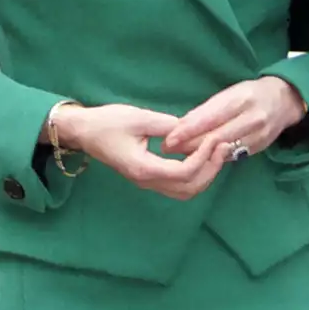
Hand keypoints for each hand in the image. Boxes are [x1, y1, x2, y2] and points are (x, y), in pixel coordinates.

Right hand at [61, 102, 228, 200]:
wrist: (84, 132)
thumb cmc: (107, 122)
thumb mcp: (139, 118)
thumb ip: (169, 125)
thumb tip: (194, 130)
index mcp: (144, 168)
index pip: (183, 172)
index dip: (204, 158)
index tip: (214, 139)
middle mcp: (147, 181)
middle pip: (189, 189)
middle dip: (211, 170)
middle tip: (224, 147)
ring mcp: (147, 183)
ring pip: (185, 192)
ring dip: (205, 175)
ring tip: (217, 153)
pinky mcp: (148, 178)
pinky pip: (178, 185)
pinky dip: (195, 175)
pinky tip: (203, 158)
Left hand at [162, 76, 306, 161]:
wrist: (284, 100)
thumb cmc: (250, 93)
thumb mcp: (230, 93)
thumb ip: (208, 109)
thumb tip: (181, 125)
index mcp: (241, 99)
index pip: (209, 118)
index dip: (187, 130)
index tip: (168, 139)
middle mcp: (252, 117)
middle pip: (215, 137)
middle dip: (188, 145)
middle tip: (167, 149)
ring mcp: (258, 135)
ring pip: (223, 150)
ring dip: (198, 154)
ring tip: (179, 155)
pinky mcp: (260, 147)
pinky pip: (232, 156)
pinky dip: (214, 158)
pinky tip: (200, 159)